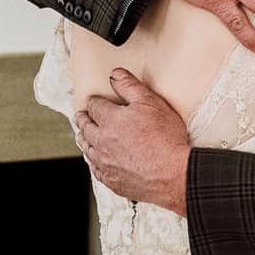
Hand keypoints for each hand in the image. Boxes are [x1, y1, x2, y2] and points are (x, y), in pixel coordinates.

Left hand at [76, 69, 190, 214]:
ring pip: (87, 149)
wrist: (173, 173)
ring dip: (84, 140)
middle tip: (81, 115)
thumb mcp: (152, 102)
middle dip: (83, 119)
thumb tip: (115, 74)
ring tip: (82, 135)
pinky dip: (93, 162)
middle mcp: (102, 141)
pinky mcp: (112, 180)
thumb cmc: (165, 138)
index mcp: (110, 120)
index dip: (94, 101)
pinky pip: (95, 170)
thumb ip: (130, 86)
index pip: (95, 106)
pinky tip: (95, 160)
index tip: (94, 100)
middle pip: (85, 127)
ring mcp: (105, 162)